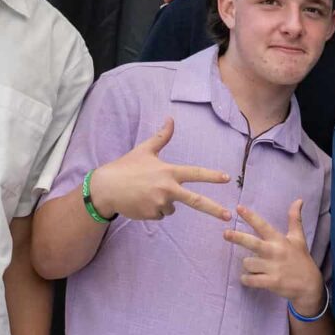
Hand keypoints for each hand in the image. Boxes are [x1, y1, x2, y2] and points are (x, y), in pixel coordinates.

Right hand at [88, 118, 233, 221]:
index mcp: (168, 172)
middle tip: (228, 217)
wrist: (106, 188)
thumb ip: (162, 137)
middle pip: (196, 201)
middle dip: (214, 209)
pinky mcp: (151, 214)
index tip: (227, 179)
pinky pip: (160, 214)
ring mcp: (160, 203)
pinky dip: (153, 210)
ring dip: (164, 203)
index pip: (195, 173)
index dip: (212, 176)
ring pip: (172, 208)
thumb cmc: (126, 167)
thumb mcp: (144, 150)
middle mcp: (167, 188)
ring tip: (145, 193)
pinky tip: (141, 201)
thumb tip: (171, 118)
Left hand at [224, 200, 325, 311]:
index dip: (251, 217)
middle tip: (225, 233)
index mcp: (279, 240)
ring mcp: (273, 268)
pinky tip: (249, 278)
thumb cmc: (301, 259)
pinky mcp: (271, 282)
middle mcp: (275, 252)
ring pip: (248, 263)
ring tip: (256, 267)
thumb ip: (295, 219)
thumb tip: (298, 199)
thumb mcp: (298, 238)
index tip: (239, 208)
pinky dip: (246, 279)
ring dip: (247, 266)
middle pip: (252, 243)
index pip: (263, 226)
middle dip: (238, 238)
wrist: (309, 285)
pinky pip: (250, 280)